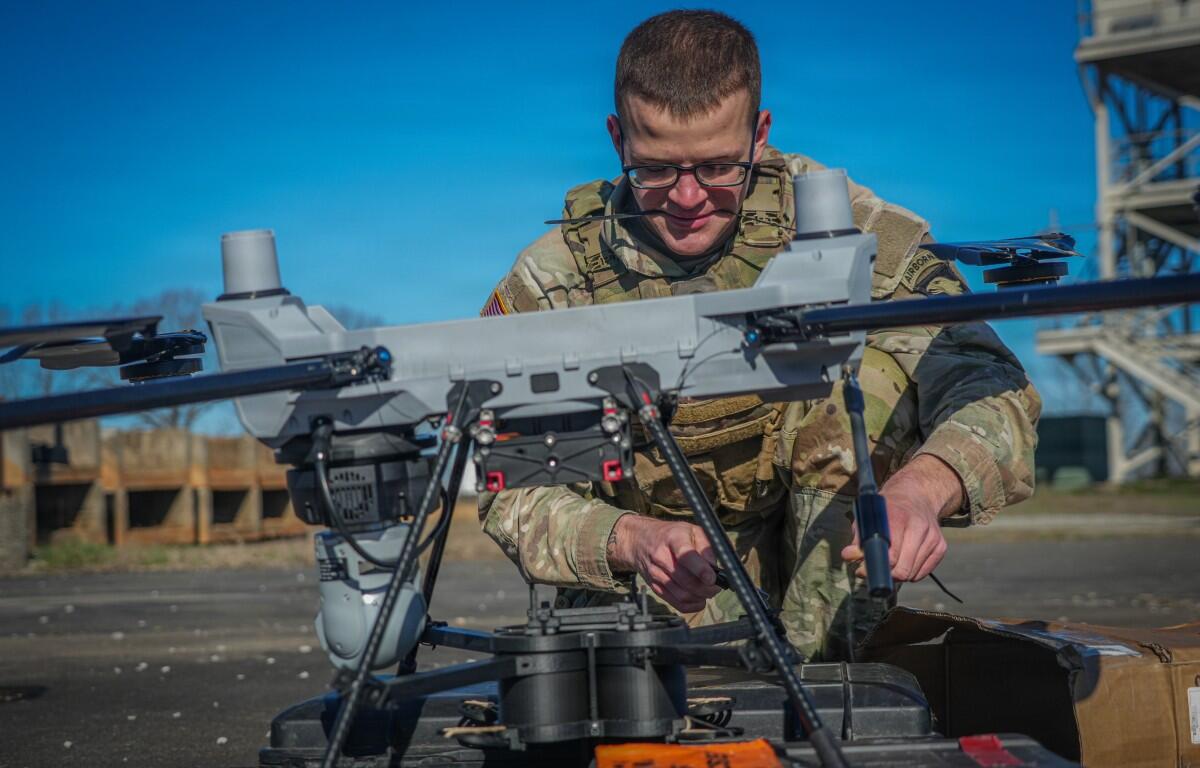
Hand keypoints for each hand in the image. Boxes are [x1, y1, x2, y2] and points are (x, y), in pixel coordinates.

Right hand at [609, 516, 720, 612]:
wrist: (640, 540)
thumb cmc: (670, 534)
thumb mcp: (691, 530)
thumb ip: (706, 546)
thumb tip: (715, 568)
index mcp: (674, 538)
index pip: (686, 556)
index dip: (700, 570)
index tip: (712, 578)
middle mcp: (661, 556)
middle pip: (686, 580)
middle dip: (706, 588)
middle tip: (716, 586)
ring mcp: (656, 573)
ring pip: (682, 595)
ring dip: (700, 597)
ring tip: (708, 591)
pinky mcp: (654, 586)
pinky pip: (675, 603)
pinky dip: (691, 605)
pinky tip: (698, 599)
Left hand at [840, 454, 962, 582]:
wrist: (917, 494)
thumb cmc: (888, 508)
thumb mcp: (868, 516)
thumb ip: (858, 537)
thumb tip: (847, 556)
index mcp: (898, 517)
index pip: (890, 556)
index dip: (875, 567)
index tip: (863, 570)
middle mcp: (919, 527)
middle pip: (903, 569)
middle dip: (886, 574)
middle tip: (875, 569)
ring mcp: (932, 537)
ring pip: (913, 574)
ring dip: (898, 574)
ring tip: (888, 563)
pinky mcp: (941, 546)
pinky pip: (923, 572)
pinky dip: (911, 572)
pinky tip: (903, 560)